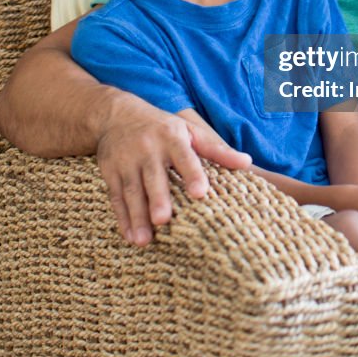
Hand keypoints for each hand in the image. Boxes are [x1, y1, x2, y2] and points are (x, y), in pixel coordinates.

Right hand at [96, 94, 249, 245]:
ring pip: (132, 190)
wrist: (117, 115)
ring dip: (137, 216)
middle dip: (158, 198)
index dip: (192, 174)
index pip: (184, 157)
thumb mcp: (190, 131)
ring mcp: (126, 161)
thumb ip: (217, 150)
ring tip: (144, 241)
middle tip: (164, 220)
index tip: (200, 192)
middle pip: (153, 176)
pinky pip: (116, 197)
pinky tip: (130, 236)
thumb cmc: (162, 127)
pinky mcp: (110, 172)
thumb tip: (247, 163)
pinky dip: (122, 218)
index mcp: (172, 138)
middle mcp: (148, 149)